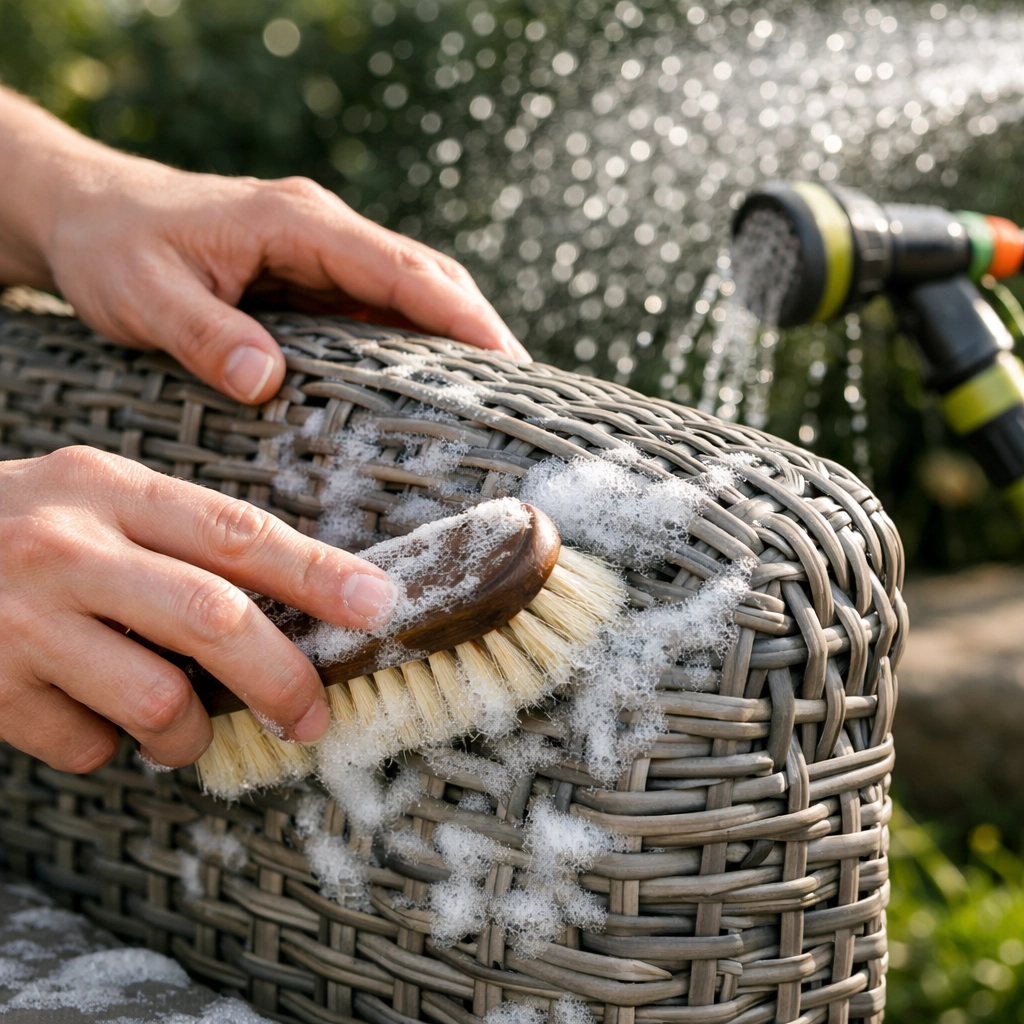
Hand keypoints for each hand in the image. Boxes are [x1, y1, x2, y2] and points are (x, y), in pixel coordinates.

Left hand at [0, 89, 527, 405]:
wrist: (88, 214)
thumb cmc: (113, 248)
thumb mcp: (144, 294)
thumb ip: (205, 336)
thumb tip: (268, 381)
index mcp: (295, 223)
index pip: (398, 268)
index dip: (457, 313)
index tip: (505, 359)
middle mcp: (321, 230)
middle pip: (425, 274)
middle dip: (477, 328)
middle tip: (519, 395)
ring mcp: (321, 252)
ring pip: (410, 290)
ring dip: (454, 337)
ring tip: (492, 398)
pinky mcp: (313, 276)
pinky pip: (379, 308)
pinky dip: (414, 343)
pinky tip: (429, 386)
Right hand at [0, 447, 397, 772]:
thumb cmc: (22, 528)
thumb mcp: (98, 499)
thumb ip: (180, 539)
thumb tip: (293, 603)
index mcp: (109, 487)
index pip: (237, 531)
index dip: (318, 573)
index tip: (379, 606)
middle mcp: (69, 547)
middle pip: (213, 617)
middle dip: (281, 678)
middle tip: (311, 716)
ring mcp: (21, 621)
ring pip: (155, 699)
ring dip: (188, 732)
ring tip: (183, 729)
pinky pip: (84, 745)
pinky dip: (106, 747)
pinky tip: (87, 717)